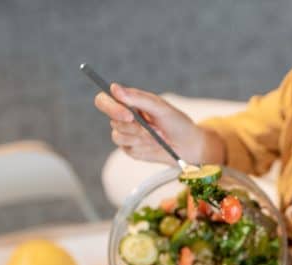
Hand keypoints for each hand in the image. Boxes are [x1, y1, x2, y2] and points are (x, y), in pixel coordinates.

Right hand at [94, 84, 222, 163]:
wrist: (188, 146)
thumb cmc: (176, 122)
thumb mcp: (161, 108)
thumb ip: (138, 98)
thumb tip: (113, 88)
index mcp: (129, 102)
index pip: (104, 100)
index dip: (111, 107)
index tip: (128, 115)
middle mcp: (123, 117)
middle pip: (112, 120)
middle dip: (134, 127)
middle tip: (152, 130)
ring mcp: (126, 134)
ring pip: (119, 136)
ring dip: (142, 137)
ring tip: (159, 136)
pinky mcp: (130, 149)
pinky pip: (128, 148)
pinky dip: (144, 146)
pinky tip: (155, 144)